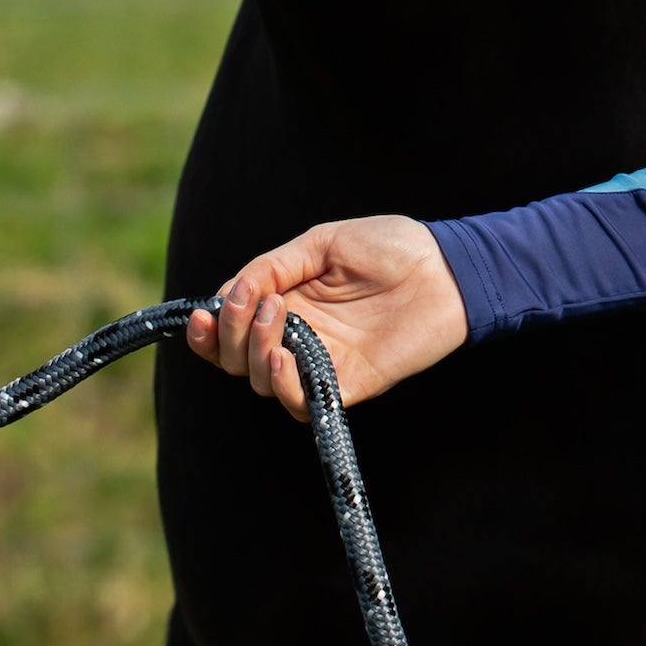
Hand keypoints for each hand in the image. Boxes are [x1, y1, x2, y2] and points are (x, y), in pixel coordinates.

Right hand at [184, 216, 468, 419]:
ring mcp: (321, 362)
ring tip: (277, 315)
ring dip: (253, 352)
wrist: (444, 268)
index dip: (208, 329)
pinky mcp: (348, 384)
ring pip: (262, 381)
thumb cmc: (388, 246)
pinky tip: (279, 356)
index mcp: (286, 301)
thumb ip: (272, 267)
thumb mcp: (319, 243)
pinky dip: (280, 384)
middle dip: (227, 335)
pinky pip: (301, 402)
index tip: (201, 314)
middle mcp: (297, 336)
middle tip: (253, 302)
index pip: (232, 328)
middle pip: (236, 359)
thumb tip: (229, 292)